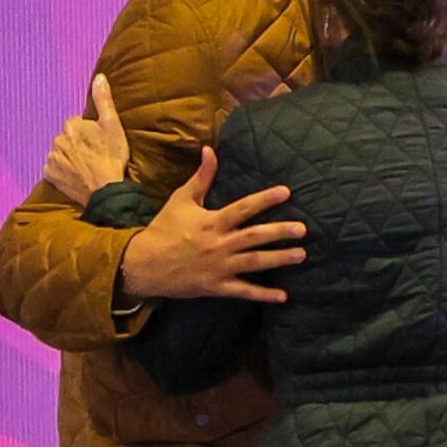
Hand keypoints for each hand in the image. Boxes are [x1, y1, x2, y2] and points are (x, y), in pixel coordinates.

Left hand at [42, 74, 131, 206]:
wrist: (105, 191)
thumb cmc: (112, 158)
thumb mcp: (113, 126)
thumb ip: (103, 100)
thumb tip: (99, 77)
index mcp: (71, 126)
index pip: (77, 124)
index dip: (89, 133)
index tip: (99, 143)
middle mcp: (57, 140)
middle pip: (67, 138)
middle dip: (77, 144)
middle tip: (94, 156)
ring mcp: (51, 159)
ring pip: (60, 152)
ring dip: (69, 157)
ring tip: (85, 167)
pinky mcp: (49, 175)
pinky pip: (53, 169)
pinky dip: (62, 171)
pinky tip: (75, 175)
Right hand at [120, 147, 306, 303]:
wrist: (143, 265)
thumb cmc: (164, 229)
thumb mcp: (181, 200)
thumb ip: (201, 177)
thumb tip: (210, 150)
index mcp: (212, 222)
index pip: (243, 208)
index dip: (265, 199)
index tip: (286, 192)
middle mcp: (219, 245)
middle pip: (255, 237)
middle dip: (280, 232)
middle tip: (303, 229)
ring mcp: (219, 267)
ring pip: (254, 263)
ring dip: (279, 259)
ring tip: (301, 255)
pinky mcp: (216, 286)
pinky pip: (243, 292)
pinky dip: (263, 295)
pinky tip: (283, 296)